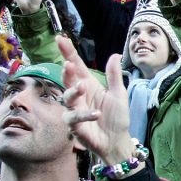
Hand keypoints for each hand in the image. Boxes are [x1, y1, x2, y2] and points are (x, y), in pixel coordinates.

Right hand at [61, 38, 133, 165]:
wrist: (118, 141)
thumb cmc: (117, 117)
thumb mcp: (119, 94)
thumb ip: (114, 75)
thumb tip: (115, 54)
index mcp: (89, 85)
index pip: (77, 66)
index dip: (68, 52)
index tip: (61, 39)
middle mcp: (79, 95)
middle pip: (68, 80)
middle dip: (67, 72)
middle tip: (69, 65)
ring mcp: (75, 110)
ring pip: (67, 98)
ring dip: (73, 92)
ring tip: (82, 87)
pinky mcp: (75, 125)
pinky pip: (74, 118)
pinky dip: (84, 115)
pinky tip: (96, 113)